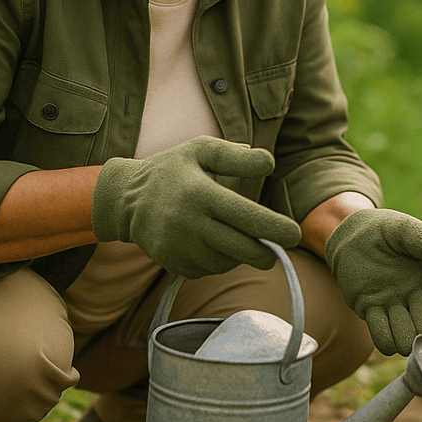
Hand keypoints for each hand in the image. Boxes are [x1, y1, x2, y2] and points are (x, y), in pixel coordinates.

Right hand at [91, 135, 301, 277]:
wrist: (125, 199)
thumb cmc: (173, 169)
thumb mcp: (201, 150)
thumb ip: (236, 157)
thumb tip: (270, 162)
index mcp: (200, 193)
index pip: (244, 216)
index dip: (273, 227)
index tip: (296, 234)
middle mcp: (188, 223)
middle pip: (240, 248)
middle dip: (264, 253)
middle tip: (275, 251)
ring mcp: (178, 247)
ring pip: (224, 262)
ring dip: (238, 256)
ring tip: (237, 239)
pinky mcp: (171, 263)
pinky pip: (206, 270)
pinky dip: (217, 262)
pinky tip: (213, 245)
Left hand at [324, 208, 421, 355]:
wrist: (354, 234)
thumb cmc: (387, 229)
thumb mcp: (405, 229)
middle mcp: (418, 298)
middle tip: (416, 317)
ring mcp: (395, 307)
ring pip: (407, 340)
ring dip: (404, 336)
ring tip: (396, 313)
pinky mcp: (372, 313)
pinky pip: (383, 339)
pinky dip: (384, 337)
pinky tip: (378, 314)